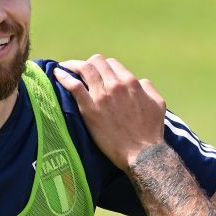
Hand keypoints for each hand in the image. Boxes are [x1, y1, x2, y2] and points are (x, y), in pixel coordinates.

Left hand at [54, 55, 167, 170]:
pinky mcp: (89, 109)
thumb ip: (148, 88)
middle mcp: (115, 85)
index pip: (112, 63)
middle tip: (82, 71)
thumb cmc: (151, 131)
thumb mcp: (158, 104)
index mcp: (131, 82)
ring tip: (66, 67)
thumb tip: (140, 81)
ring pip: (84, 69)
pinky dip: (64, 76)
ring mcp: (101, 96)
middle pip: (97, 62)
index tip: (99, 73)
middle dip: (89, 64)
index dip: (104, 67)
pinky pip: (73, 86)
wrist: (142, 153)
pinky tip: (57, 74)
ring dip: (74, 65)